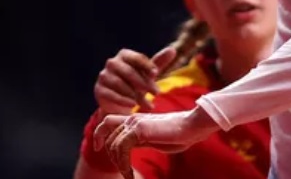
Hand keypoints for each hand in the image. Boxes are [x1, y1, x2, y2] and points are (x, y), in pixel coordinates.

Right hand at [94, 47, 176, 114]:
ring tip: (146, 102)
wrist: (121, 102)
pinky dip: (124, 100)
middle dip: (144, 83)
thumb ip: (159, 62)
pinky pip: (112, 94)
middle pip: (128, 71)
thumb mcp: (149, 73)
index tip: (156, 74)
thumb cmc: (137, 83)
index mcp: (124, 55)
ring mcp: (103, 76)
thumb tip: (172, 50)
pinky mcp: (99, 90)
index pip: (137, 58)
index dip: (147, 65)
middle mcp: (112, 63)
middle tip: (157, 93)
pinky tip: (133, 105)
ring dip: (134, 93)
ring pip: (119, 83)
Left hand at [94, 106, 218, 178]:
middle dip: (111, 155)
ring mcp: (135, 122)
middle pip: (107, 134)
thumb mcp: (155, 139)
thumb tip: (129, 150)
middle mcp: (133, 118)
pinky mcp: (139, 129)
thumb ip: (141, 141)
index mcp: (137, 119)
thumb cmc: (180, 134)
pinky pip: (121, 148)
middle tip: (124, 170)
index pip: (108, 122)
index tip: (98, 147)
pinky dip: (123, 164)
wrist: (193, 126)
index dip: (99, 133)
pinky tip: (129, 173)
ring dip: (118, 163)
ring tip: (128, 174)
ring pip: (113, 144)